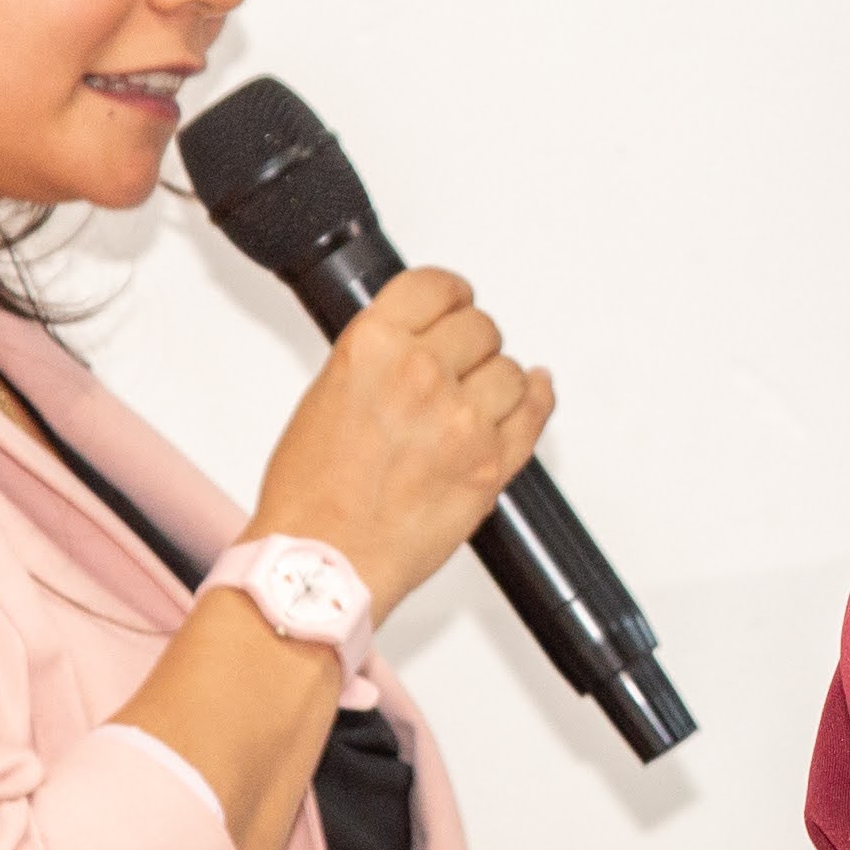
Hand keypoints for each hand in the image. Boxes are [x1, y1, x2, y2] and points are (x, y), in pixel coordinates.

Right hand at [245, 269, 553, 619]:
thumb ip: (379, 362)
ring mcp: (463, 420)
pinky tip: (535, 390)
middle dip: (471, 343)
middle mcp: (421, 374)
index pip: (434, 287)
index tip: (455, 302)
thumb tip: (417, 350)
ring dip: (497, 380)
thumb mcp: (326, 396)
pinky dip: (538, 398)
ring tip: (475, 399)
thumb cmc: (311, 495)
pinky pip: (535, 413)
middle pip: (479, 328)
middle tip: (459, 362)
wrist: (322, 562)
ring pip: (510, 371)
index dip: (451, 295)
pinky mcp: (492, 464)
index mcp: (372, 347)